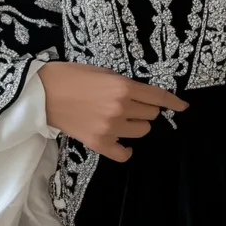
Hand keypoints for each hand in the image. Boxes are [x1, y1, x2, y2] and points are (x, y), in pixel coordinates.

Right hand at [37, 61, 187, 162]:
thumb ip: (123, 84)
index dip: (174, 102)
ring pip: (141, 131)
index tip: (183, 107)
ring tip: (122, 119)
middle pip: (151, 114)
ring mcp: (110, 128)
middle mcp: (121, 108)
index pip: (158, 96)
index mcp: (123, 87)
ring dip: (136, 124)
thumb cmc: (71, 76)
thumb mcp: (103, 71)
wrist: (42, 93)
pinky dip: (126, 148)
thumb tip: (139, 95)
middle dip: (146, 108)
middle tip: (131, 104)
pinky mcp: (98, 143)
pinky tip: (124, 143)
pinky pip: (124, 153)